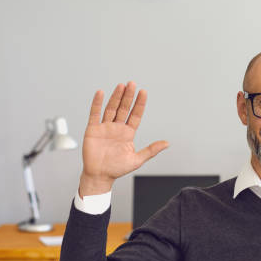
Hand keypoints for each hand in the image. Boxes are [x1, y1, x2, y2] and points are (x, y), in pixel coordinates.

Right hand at [79, 81, 168, 196]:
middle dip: (128, 96)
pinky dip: (97, 103)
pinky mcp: (93, 129)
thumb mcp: (137, 159)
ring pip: (111, 108)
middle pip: (123, 108)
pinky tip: (100, 93)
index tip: (143, 92)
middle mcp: (117, 128)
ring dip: (116, 97)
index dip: (139, 104)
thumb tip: (167, 143)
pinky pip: (95, 114)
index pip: (135, 115)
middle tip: (132, 84)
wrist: (100, 176)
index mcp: (128, 133)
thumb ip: (151, 150)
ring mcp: (105, 127)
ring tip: (121, 86)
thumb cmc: (117, 169)